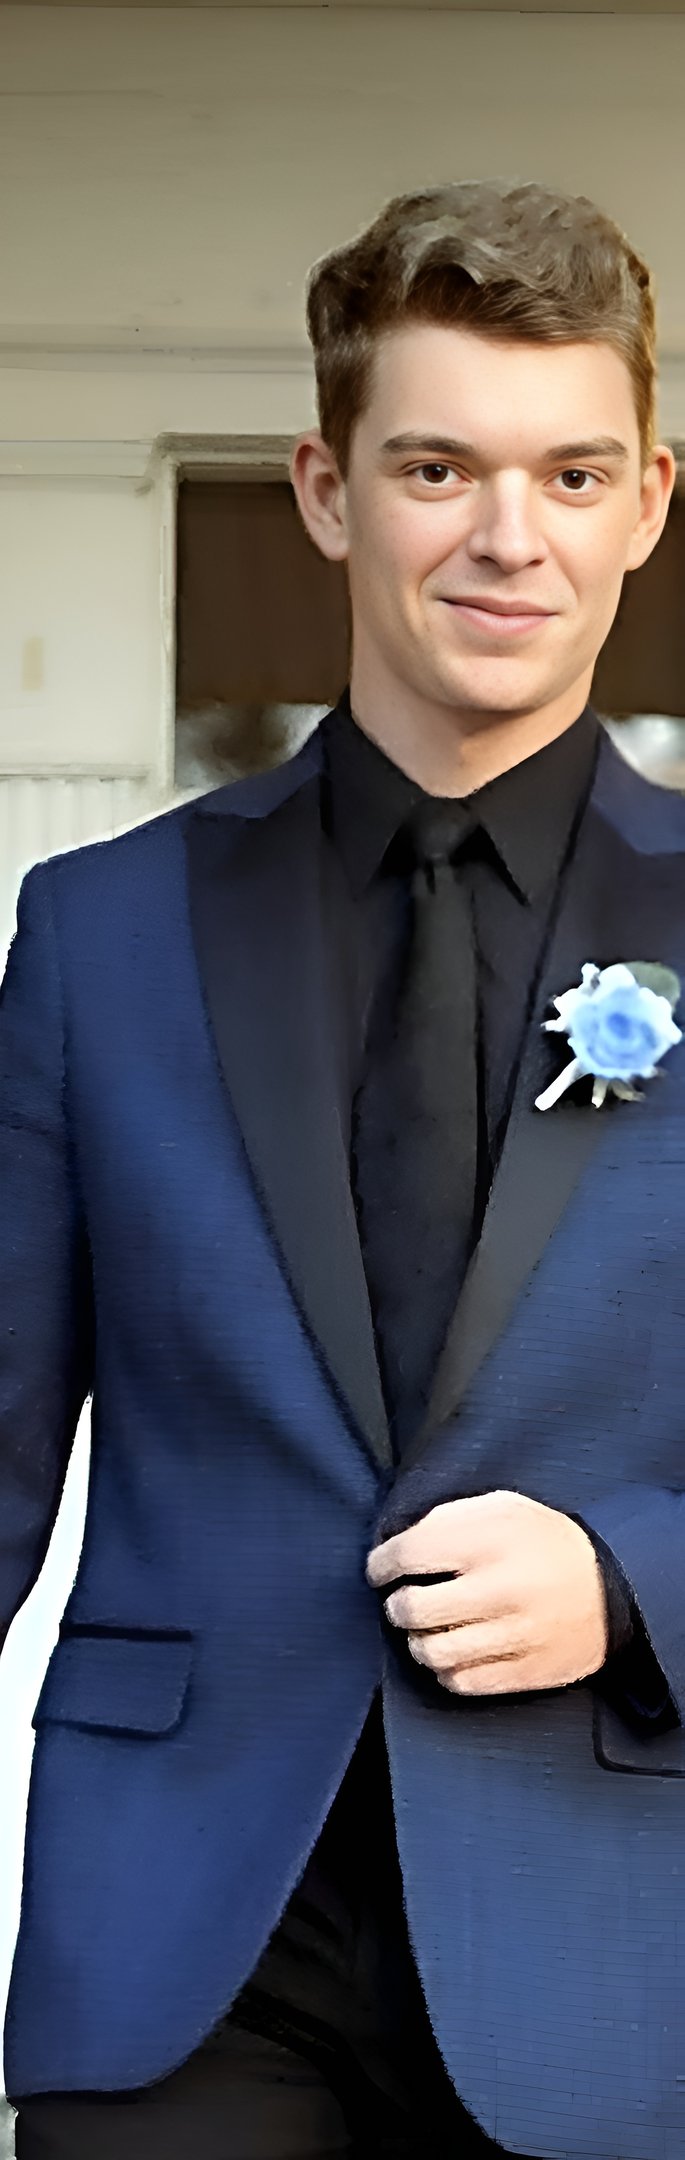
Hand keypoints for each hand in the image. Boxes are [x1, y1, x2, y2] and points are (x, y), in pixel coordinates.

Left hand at [366, 1489, 608, 1693]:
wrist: (614, 1587)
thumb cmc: (547, 1542)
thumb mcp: (504, 1507)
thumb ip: (450, 1518)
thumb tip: (398, 1541)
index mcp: (491, 1541)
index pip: (408, 1555)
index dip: (381, 1565)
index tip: (379, 1570)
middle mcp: (499, 1590)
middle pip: (412, 1610)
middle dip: (396, 1605)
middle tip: (404, 1599)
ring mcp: (512, 1636)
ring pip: (431, 1653)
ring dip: (418, 1641)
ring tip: (429, 1628)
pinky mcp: (523, 1672)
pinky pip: (460, 1682)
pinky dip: (445, 1669)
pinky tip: (453, 1651)